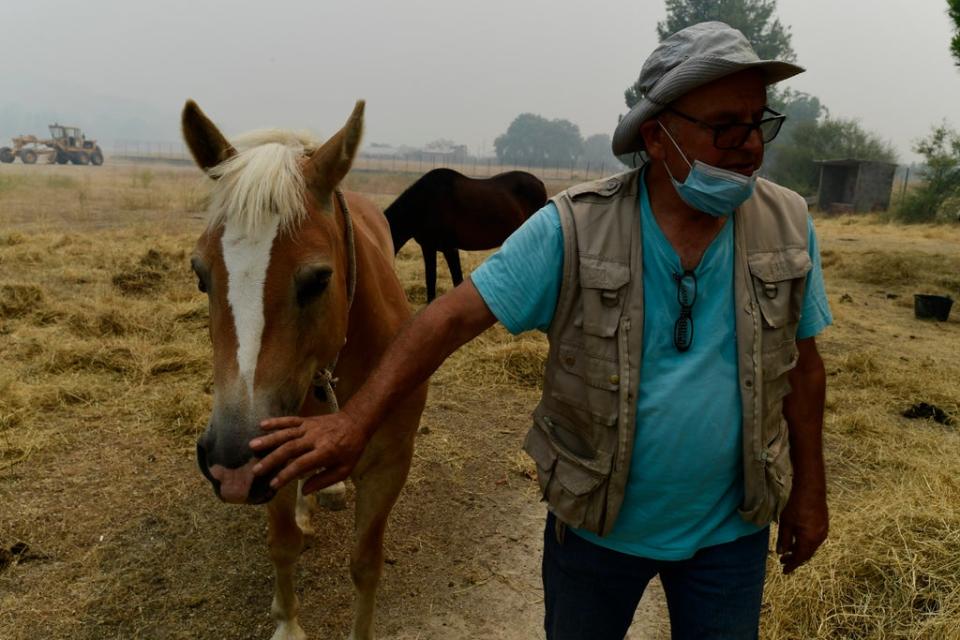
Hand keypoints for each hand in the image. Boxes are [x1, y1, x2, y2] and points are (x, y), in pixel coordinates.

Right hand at [250, 412, 365, 493]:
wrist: (356, 422)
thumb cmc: (351, 449)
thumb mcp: (345, 469)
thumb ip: (324, 481)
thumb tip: (304, 491)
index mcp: (325, 452)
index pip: (302, 464)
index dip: (286, 474)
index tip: (273, 484)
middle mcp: (315, 438)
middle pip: (289, 448)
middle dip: (271, 459)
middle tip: (256, 470)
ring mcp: (309, 427)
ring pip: (286, 433)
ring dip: (269, 439)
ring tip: (252, 446)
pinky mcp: (307, 420)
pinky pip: (290, 420)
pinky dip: (276, 421)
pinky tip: (262, 425)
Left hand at [776, 484, 828, 574]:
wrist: (811, 489)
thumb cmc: (796, 506)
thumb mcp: (786, 523)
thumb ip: (784, 539)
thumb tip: (781, 553)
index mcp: (809, 540)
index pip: (800, 558)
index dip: (791, 565)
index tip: (784, 571)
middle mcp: (819, 538)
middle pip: (806, 554)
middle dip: (794, 558)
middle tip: (783, 560)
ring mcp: (823, 531)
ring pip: (811, 547)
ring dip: (799, 550)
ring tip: (787, 550)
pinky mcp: (823, 525)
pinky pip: (814, 539)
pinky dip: (805, 543)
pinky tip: (796, 539)